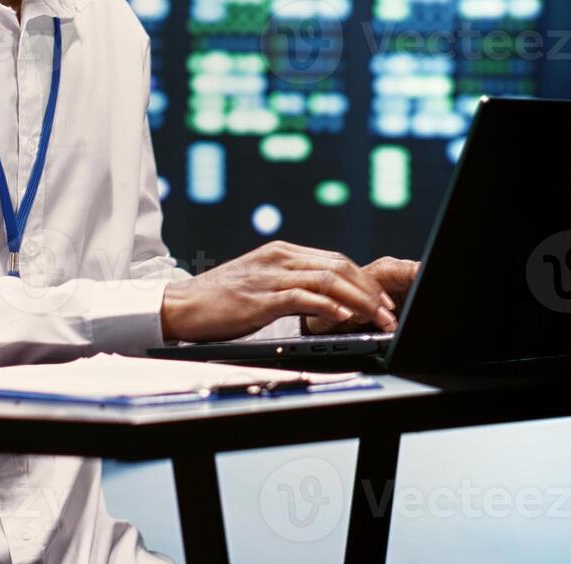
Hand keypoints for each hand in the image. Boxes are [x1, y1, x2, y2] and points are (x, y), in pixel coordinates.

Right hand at [160, 241, 407, 342]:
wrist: (182, 305)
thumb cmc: (220, 299)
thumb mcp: (261, 283)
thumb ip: (292, 284)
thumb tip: (328, 299)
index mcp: (282, 252)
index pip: (335, 260)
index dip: (364, 280)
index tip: (382, 300)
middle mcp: (279, 259)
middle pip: (338, 266)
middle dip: (369, 290)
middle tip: (389, 311)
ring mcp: (270, 276)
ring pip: (327, 280)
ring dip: (358, 301)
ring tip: (377, 317)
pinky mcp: (260, 297)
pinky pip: (302, 297)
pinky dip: (327, 306)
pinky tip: (342, 316)